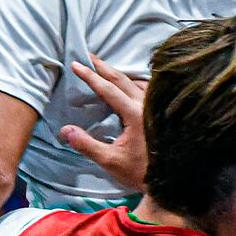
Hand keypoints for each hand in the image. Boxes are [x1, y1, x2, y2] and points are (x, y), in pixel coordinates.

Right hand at [58, 54, 147, 191]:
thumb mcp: (110, 161)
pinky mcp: (160, 112)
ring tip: (103, 67)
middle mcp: (146, 105)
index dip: (91, 77)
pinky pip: (146, 88)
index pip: (108, 89)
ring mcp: (155, 106)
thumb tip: (65, 130)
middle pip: (122, 78)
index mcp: (135, 114)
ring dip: (118, 73)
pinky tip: (127, 83)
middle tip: (87, 55)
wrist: (170, 181)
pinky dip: (133, 81)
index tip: (76, 65)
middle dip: (103, 66)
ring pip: (135, 81)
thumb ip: (87, 145)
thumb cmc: (141, 172)